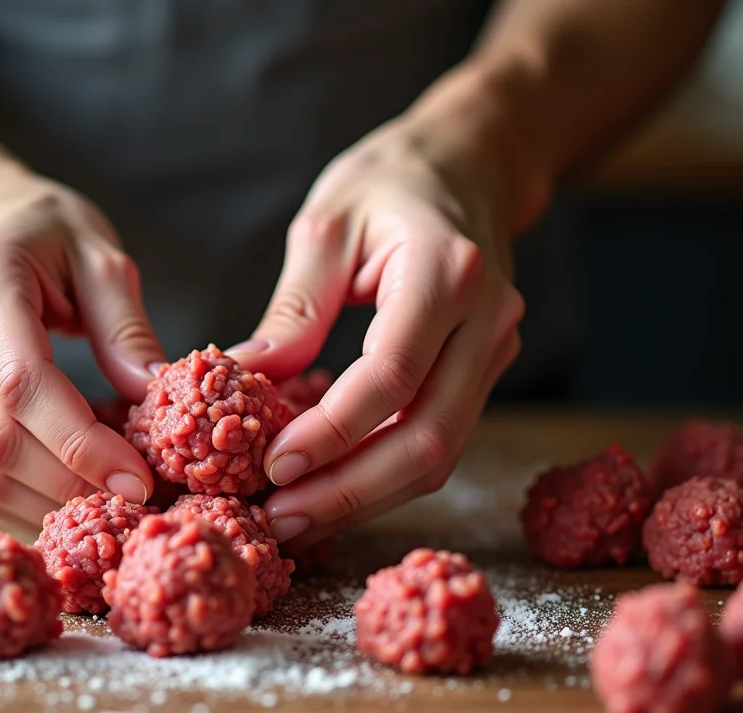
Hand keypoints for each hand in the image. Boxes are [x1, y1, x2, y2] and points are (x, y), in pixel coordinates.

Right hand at [0, 165, 163, 522]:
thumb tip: (154, 398)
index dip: (81, 444)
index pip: (23, 384)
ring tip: (109, 496)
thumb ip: (126, 326)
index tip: (138, 479)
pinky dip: (27, 497)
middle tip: (137, 500)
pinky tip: (72, 489)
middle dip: (73, 484)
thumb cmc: (41, 233)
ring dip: (51, 501)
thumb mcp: (98, 254)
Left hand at [230, 116, 525, 548]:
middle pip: (428, 438)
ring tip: (294, 518)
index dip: (334, 431)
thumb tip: (246, 382)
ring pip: (440, 454)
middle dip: (349, 490)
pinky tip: (328, 491)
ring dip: (365, 497)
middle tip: (277, 518)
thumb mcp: (326, 225)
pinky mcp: (484, 374)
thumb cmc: (388, 183)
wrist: (467, 165)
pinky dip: (382, 475)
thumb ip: (294, 308)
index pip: (392, 374)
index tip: (273, 464)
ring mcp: (497, 352)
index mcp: (446, 272)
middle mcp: (487, 321)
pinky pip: (437, 440)